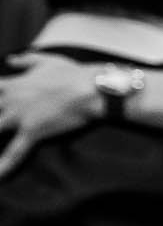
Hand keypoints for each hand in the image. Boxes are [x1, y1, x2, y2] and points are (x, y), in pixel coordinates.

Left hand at [0, 54, 103, 179]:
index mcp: (11, 84)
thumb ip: (25, 61)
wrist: (91, 88)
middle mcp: (9, 100)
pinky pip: (14, 152)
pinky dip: (5, 166)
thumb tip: (11, 59)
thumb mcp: (46, 60)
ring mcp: (19, 117)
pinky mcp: (32, 132)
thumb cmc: (72, 73)